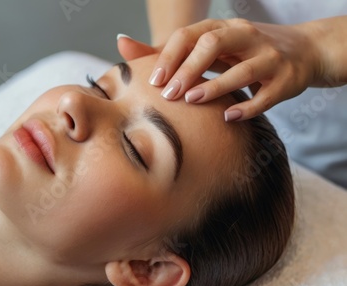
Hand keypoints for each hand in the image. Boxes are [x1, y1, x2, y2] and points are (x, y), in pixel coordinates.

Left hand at [118, 19, 319, 120]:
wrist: (303, 51)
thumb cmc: (242, 52)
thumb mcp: (208, 47)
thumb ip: (167, 50)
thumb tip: (121, 43)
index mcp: (221, 28)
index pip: (189, 36)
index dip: (169, 57)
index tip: (152, 82)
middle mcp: (245, 36)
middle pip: (213, 44)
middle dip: (188, 69)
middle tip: (168, 94)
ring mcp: (269, 56)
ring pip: (243, 68)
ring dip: (215, 85)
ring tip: (192, 100)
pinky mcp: (287, 79)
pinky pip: (268, 94)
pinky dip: (248, 107)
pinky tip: (228, 117)